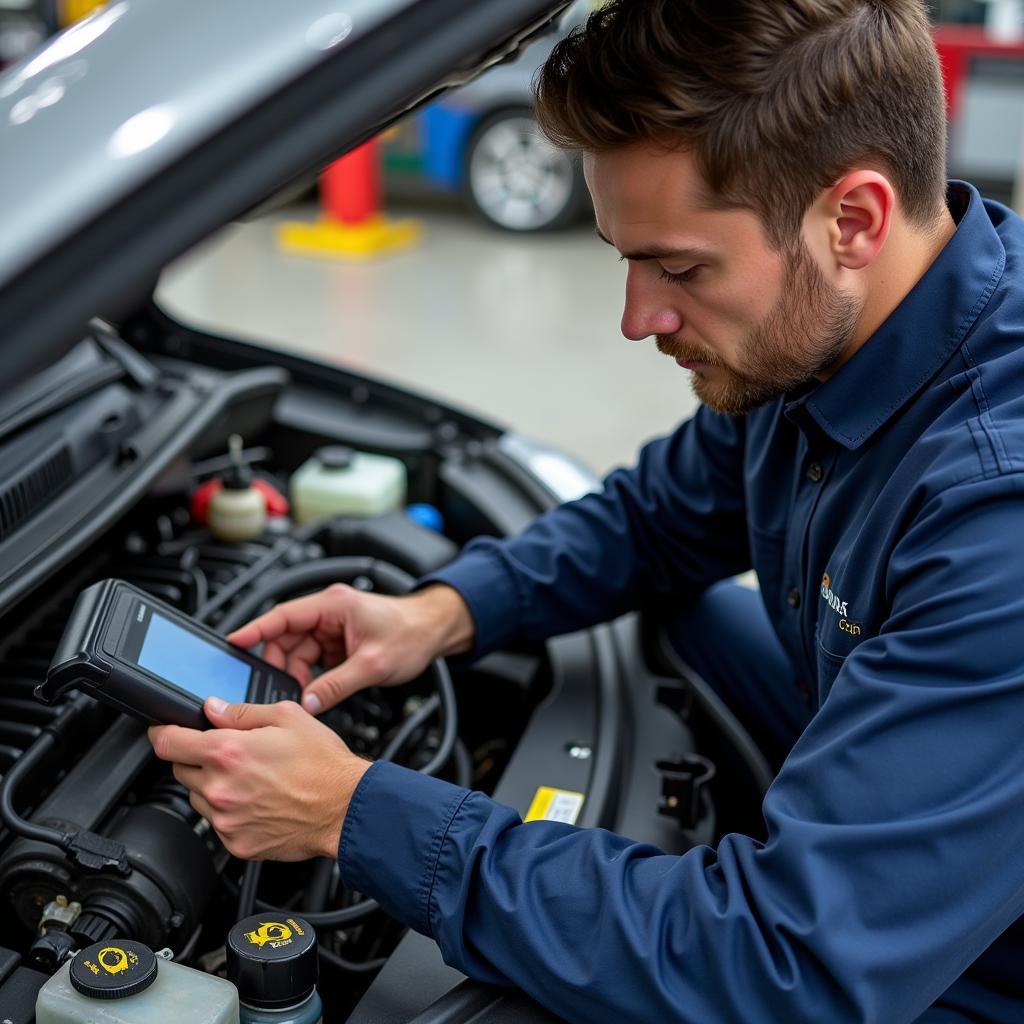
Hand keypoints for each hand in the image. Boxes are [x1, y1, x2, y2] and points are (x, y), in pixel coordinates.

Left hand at [148, 697, 370, 860]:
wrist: (345, 808)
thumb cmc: (323, 764)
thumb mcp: (288, 717)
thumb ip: (242, 712)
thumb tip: (213, 708)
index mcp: (228, 752)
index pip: (167, 742)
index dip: (162, 732)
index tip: (164, 732)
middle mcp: (220, 788)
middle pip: (179, 770)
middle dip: (197, 758)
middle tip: (231, 754)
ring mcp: (226, 820)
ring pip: (197, 798)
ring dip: (212, 786)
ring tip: (251, 779)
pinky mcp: (235, 844)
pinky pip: (218, 824)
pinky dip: (230, 811)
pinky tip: (258, 801)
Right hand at [227, 582, 473, 713]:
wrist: (436, 630)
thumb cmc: (412, 634)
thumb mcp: (372, 664)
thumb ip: (336, 685)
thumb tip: (307, 703)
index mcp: (333, 605)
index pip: (283, 615)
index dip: (255, 629)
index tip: (233, 643)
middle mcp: (329, 612)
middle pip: (286, 637)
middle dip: (280, 664)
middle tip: (279, 691)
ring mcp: (333, 627)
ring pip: (298, 651)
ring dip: (297, 674)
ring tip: (304, 695)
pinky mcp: (339, 642)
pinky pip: (313, 659)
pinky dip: (311, 676)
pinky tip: (314, 691)